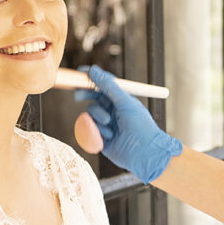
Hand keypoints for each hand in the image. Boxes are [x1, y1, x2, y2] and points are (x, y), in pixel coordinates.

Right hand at [77, 65, 181, 183]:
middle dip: (85, 95)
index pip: (103, 84)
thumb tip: (93, 70)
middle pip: (92, 97)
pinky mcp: (100, 138)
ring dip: (97, 116)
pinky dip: (96, 131)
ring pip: (90, 113)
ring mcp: (106, 124)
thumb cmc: (140, 126)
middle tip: (78, 95)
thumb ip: (108, 86)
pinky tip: (109, 137)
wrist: (145, 154)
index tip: (79, 72)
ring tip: (108, 122)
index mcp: (121, 99)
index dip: (91, 78)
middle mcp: (113, 110)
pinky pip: (89, 129)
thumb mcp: (125, 102)